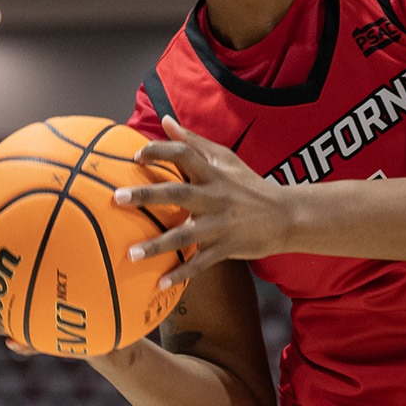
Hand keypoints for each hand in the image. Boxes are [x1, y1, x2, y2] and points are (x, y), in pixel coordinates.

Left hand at [114, 116, 293, 287]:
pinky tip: (159, 284)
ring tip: (131, 254)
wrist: (286, 216)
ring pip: (184, 235)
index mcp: (213, 173)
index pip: (183, 155)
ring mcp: (219, 225)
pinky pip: (199, 263)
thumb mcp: (226, 158)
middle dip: (147, 195)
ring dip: (156, 245)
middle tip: (118, 197)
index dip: (159, 152)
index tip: (136, 156)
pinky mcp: (225, 248)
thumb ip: (194, 141)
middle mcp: (214, 197)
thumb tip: (166, 121)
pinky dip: (180, 274)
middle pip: (176, 194)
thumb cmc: (250, 185)